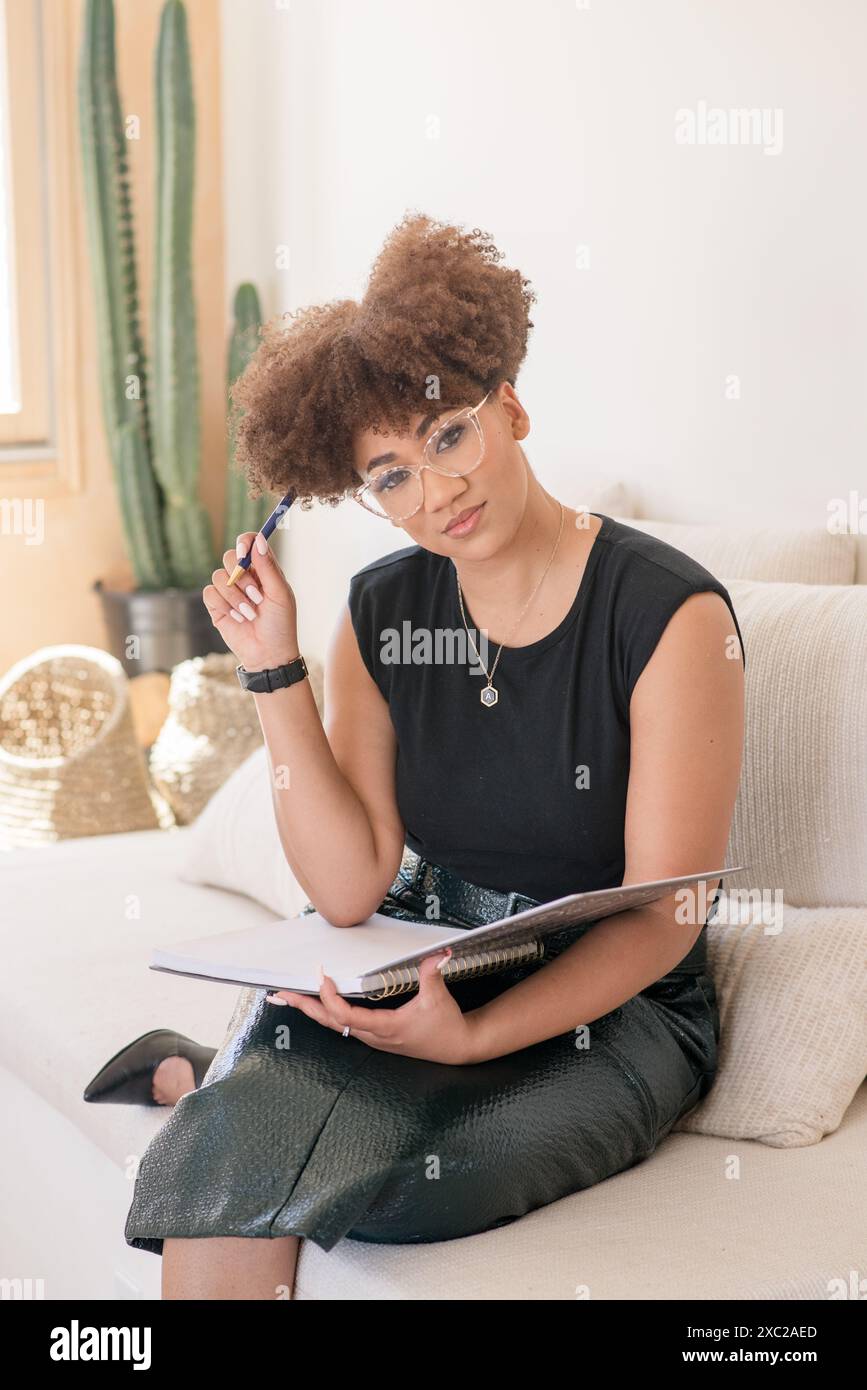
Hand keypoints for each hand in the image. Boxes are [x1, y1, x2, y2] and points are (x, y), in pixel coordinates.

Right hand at [202, 530, 298, 669]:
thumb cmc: (280, 624)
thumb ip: (268, 567)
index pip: (250, 543)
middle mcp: (245, 577)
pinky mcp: (216, 605)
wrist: (268, 654)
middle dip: (241, 576)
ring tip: (250, 613)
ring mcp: (229, 591)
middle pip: (229, 556)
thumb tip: (258, 540)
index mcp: (263, 570)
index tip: (245, 552)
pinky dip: (224, 605)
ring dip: (236, 597)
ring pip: (218, 576)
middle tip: (256, 595)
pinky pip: (210, 593)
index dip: (245, 542)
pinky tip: (237, 618)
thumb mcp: (280, 594)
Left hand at [265, 950, 480, 1064]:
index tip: (322, 975)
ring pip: (332, 1024)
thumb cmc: (446, 1026)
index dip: (330, 996)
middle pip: (328, 1021)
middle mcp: (372, 1035)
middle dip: (303, 1006)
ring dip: (310, 1009)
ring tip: (288, 997)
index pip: (345, 1015)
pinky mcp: (374, 1033)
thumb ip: (433, 975)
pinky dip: (325, 1011)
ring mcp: (371, 1036)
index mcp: (384, 1028)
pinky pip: (342, 1023)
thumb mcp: (439, 999)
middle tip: (280, 993)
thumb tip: (439, 953)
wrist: (457, 1047)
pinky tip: (316, 1003)